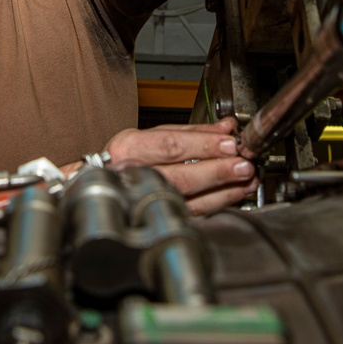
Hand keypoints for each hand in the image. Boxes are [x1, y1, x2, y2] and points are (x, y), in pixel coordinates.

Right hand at [98, 118, 257, 215]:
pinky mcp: (158, 216)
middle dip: (217, 170)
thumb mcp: (152, 134)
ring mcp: (146, 200)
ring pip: (189, 199)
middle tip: (243, 164)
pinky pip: (192, 212)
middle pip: (181, 175)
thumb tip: (225, 127)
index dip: (203, 145)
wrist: (96, 186)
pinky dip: (217, 203)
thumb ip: (192, 131)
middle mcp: (136, 176)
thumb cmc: (124, 158)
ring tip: (245, 180)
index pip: (172, 146)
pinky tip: (234, 194)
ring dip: (223, 190)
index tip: (229, 143)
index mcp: (131, 149)